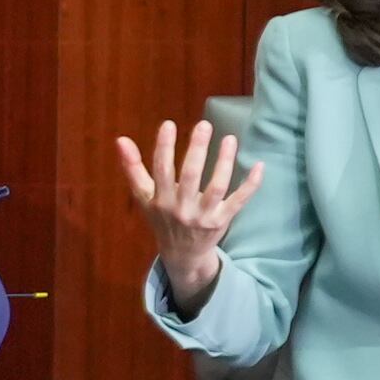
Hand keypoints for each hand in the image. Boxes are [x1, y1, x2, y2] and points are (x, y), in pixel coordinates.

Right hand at [114, 119, 264, 314]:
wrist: (183, 255)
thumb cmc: (162, 219)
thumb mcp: (143, 197)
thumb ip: (133, 168)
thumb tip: (121, 139)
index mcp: (161, 200)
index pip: (162, 171)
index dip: (164, 148)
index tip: (169, 124)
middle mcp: (182, 209)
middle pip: (191, 176)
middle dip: (197, 150)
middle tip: (204, 125)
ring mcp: (204, 216)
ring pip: (217, 186)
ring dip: (224, 162)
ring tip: (230, 138)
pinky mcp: (223, 220)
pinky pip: (239, 201)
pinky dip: (250, 185)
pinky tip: (258, 165)